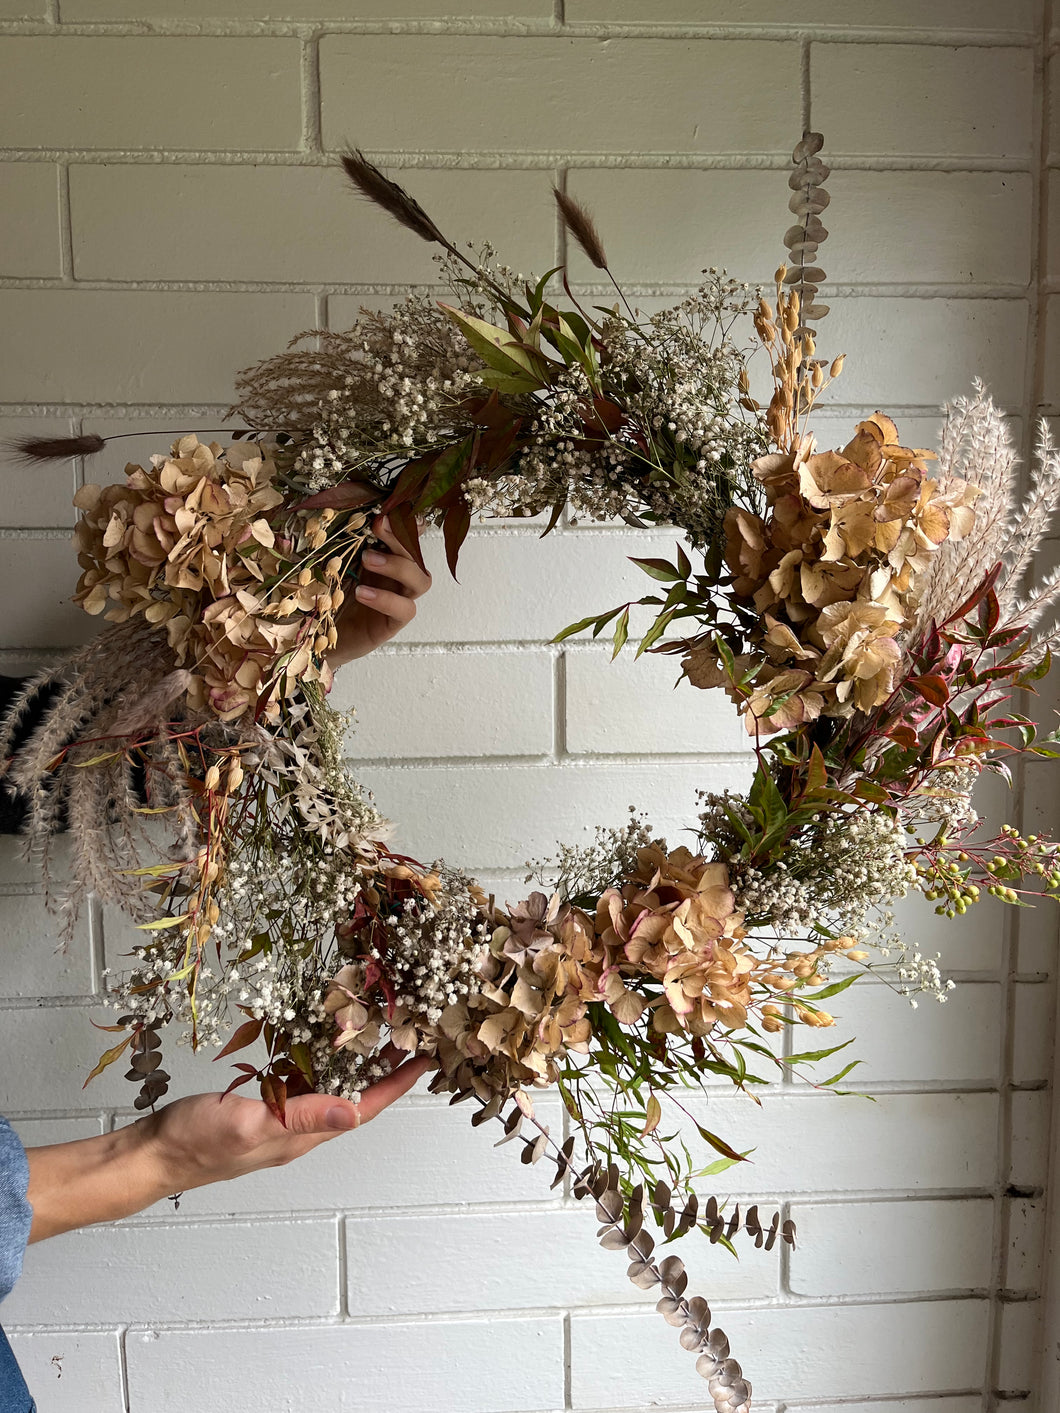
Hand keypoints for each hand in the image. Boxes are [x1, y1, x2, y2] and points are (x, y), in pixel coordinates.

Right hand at [26, 1047, 430, 1240]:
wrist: (151, 1155)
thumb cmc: (194, 1142)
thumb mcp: (250, 1124)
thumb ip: (300, 1116)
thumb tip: (353, 1111)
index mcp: (301, 1134)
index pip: (363, 1108)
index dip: (396, 1084)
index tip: (424, 1058)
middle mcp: (297, 1128)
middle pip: (354, 1096)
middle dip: (384, 1068)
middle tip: (407, 1033)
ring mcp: (278, 1118)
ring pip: (329, 1088)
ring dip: (355, 1062)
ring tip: (376, 1030)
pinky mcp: (259, 1107)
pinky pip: (299, 1082)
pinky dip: (317, 1059)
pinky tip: (318, 1040)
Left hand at [331, 512, 432, 668]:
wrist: (316, 638)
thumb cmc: (325, 596)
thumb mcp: (330, 562)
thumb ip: (340, 542)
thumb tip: (335, 510)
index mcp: (385, 555)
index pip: (408, 532)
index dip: (404, 519)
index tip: (386, 506)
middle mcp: (397, 575)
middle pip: (416, 552)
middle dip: (400, 535)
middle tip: (377, 524)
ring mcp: (399, 598)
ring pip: (421, 579)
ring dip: (399, 565)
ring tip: (367, 559)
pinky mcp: (394, 623)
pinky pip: (405, 609)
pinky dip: (386, 599)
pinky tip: (363, 593)